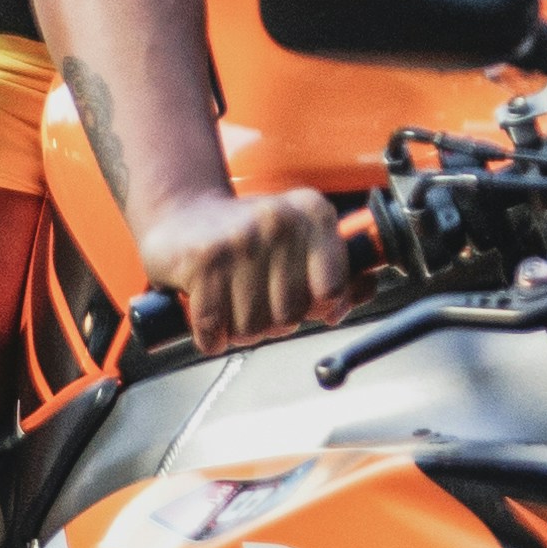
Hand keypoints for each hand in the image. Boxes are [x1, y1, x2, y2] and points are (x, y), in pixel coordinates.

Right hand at [138, 186, 350, 354]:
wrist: (181, 212)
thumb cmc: (248, 235)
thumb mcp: (299, 241)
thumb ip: (339, 271)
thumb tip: (364, 291)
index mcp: (312, 212)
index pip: (333, 288)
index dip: (320, 307)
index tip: (309, 302)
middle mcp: (278, 220)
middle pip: (292, 315)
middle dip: (274, 322)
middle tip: (259, 302)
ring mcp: (239, 240)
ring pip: (254, 327)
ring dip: (241, 330)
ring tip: (234, 305)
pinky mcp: (202, 262)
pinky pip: (216, 328)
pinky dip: (211, 335)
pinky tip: (211, 314)